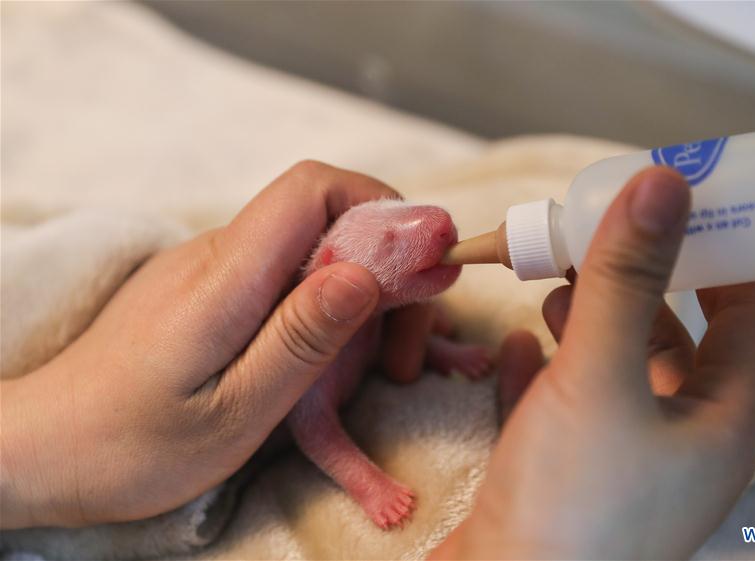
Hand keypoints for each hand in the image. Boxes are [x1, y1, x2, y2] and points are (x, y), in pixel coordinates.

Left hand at [0, 162, 394, 528]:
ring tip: (377, 371)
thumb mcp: (232, 411)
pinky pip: (288, 278)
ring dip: (364, 299)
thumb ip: (300, 339)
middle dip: (387, 271)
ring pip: (314, 251)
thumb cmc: (132, 445)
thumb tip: (365, 273)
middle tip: (404, 355)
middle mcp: (221, 256)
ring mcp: (213, 271)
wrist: (46, 449)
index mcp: (227, 276)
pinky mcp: (212, 292)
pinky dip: (331, 310)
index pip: (314, 188)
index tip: (427, 264)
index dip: (382, 208)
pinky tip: (337, 363)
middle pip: (327, 218)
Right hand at [433, 167, 754, 558]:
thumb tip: (666, 183)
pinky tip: (516, 342)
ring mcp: (622, 464)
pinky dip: (545, 369)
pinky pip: (564, 407)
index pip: (748, 320)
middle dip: (636, 284)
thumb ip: (628, 279)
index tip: (684, 210)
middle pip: (673, 341)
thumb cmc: (572, 498)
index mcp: (720, 423)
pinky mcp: (567, 477)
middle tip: (597, 234)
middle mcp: (679, 444)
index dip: (723, 259)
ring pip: (615, 372)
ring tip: (554, 282)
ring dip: (589, 322)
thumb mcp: (602, 375)